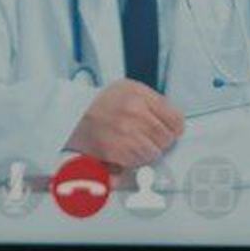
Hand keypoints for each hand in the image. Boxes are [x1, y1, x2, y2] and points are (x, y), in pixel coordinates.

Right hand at [66, 79, 184, 169]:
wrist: (74, 114)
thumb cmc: (101, 103)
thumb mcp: (129, 89)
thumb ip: (153, 102)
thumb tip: (174, 121)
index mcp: (140, 97)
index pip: (175, 119)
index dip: (175, 127)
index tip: (171, 130)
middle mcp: (134, 114)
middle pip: (167, 138)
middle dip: (161, 140)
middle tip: (150, 137)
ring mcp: (126, 134)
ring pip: (154, 152)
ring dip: (148, 151)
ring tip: (135, 142)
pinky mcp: (117, 151)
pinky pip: (139, 161)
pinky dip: (135, 159)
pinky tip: (126, 149)